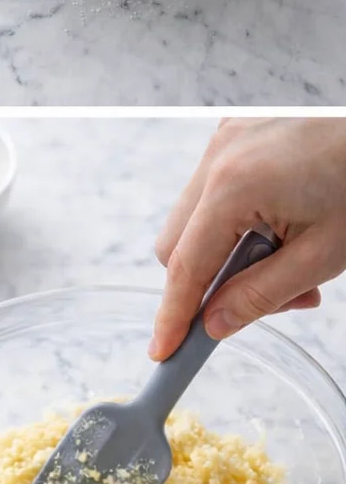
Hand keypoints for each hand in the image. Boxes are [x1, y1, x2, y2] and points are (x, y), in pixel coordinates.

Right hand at [150, 118, 345, 359]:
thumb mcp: (321, 253)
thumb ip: (261, 294)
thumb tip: (215, 323)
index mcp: (232, 186)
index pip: (186, 266)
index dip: (173, 315)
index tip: (163, 350)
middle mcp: (216, 157)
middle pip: (177, 243)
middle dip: (210, 281)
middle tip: (269, 297)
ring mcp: (222, 140)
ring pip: (195, 219)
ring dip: (228, 250)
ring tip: (289, 255)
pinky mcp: (234, 133)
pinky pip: (213, 190)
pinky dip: (237, 218)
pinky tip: (283, 221)